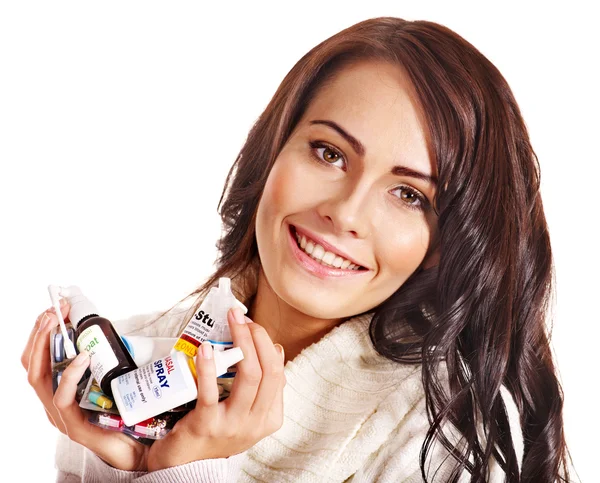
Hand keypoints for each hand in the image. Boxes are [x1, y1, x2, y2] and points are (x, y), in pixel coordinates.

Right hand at [21, 301, 148, 470]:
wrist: (136, 448)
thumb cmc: (123, 414)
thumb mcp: (109, 379)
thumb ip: (105, 360)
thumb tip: (109, 331)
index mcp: (59, 388)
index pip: (39, 356)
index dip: (42, 332)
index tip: (56, 307)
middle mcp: (53, 400)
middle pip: (32, 363)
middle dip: (39, 333)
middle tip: (53, 310)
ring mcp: (59, 414)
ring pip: (38, 378)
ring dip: (45, 346)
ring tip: (56, 323)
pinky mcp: (72, 425)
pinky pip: (62, 397)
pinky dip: (70, 374)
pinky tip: (82, 357)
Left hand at [146, 307, 285, 470]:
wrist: (185, 463)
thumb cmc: (217, 429)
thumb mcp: (248, 411)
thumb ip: (262, 386)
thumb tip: (276, 350)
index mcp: (269, 417)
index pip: (278, 373)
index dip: (267, 344)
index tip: (253, 325)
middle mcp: (255, 423)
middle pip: (267, 371)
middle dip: (257, 337)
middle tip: (242, 317)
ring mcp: (232, 426)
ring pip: (248, 377)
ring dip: (241, 343)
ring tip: (232, 322)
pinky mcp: (206, 425)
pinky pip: (210, 393)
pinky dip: (209, 368)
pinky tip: (205, 349)